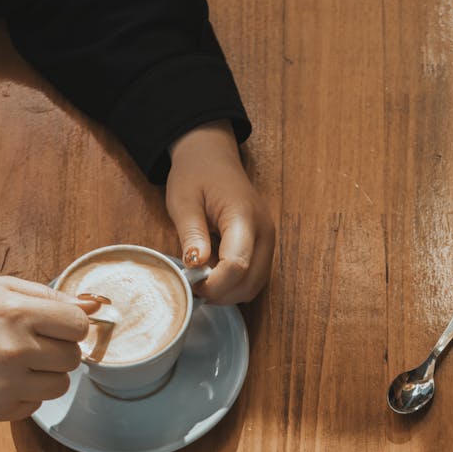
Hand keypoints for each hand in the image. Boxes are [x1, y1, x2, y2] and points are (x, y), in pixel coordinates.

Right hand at [0, 279, 92, 421]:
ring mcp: (6, 384)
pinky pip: (37, 405)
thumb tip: (94, 304)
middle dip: (59, 349)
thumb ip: (49, 295)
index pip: (78, 325)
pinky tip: (3, 379)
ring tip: (18, 362)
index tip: (59, 325)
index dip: (72, 325)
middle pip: (73, 357)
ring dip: (47, 374)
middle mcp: (13, 350)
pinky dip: (26, 393)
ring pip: (61, 385)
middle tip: (33, 343)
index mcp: (16, 314)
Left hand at [166, 120, 274, 304]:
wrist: (213, 158)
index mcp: (243, 216)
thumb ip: (191, 233)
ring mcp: (268, 242)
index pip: (237, 265)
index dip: (214, 284)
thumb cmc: (197, 174)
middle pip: (250, 282)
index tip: (191, 284)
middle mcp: (264, 232)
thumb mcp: (183, 200)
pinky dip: (235, 286)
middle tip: (194, 287)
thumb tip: (196, 266)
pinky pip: (254, 279)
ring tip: (203, 281)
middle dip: (222, 293)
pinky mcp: (265, 249)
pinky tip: (215, 276)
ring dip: (229, 293)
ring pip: (255, 286)